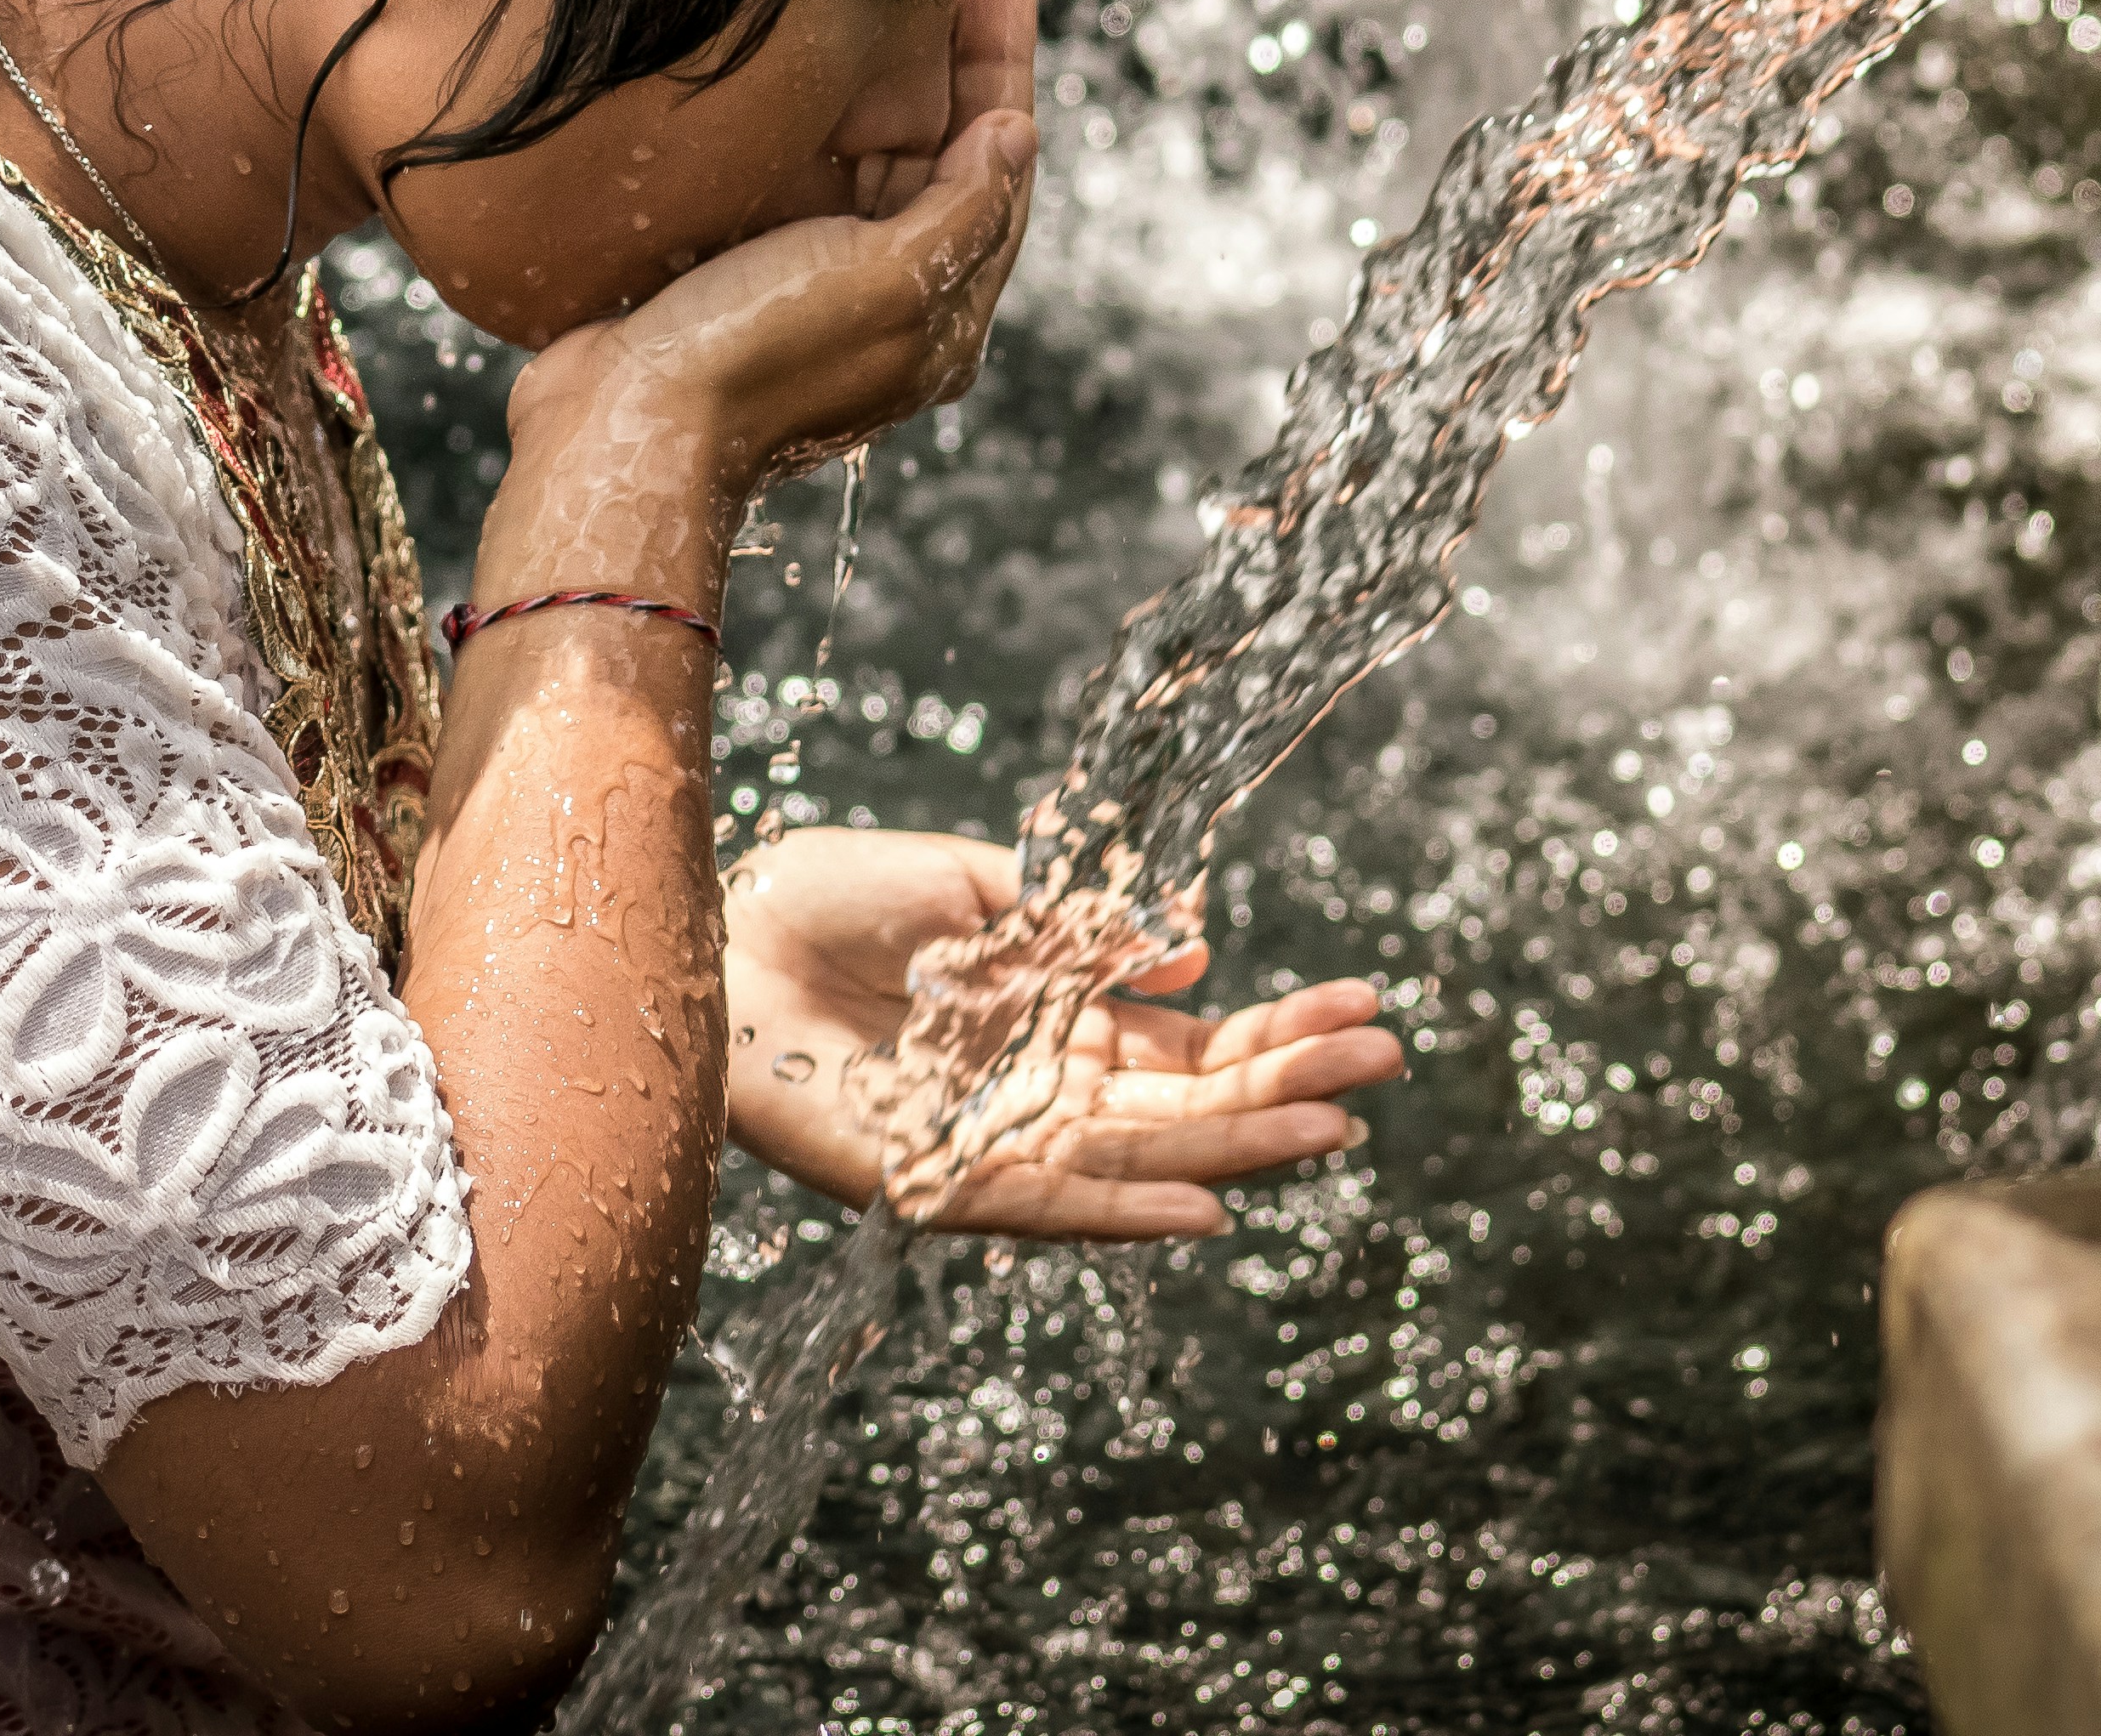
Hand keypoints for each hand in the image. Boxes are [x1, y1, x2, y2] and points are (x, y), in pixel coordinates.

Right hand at [490, 0, 1040, 600]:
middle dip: (956, 53)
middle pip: (944, 154)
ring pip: (876, 155)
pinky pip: (805, 171)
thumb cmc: (753, 356)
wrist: (619, 430)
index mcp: (941, 316)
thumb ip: (962, 209)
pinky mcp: (746, 269)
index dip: (1002, 63)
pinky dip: (821, 107)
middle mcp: (888, 299)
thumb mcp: (884, 280)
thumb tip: (1015, 134)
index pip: (997, 168)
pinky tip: (813, 46)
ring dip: (891, 68)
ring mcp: (814, 283)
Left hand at [718, 827, 1401, 1239]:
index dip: (1278, 1026)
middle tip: (1384, 1060)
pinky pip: (1048, 1207)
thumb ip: (1082, 926)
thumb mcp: (976, 885)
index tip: (1363, 1007)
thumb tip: (1199, 946)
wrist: (717, 933)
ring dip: (1238, 1147)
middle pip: (1191, 1100)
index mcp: (1060, 1010)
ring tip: (1331, 1128)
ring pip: (1145, 1156)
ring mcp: (1000, 1132)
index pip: (1195, 1036)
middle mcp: (1044, 1082)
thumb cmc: (832, 895)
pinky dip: (1125, 1215)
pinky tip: (1203, 1213)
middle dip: (1288, 1082)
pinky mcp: (941, 1177)